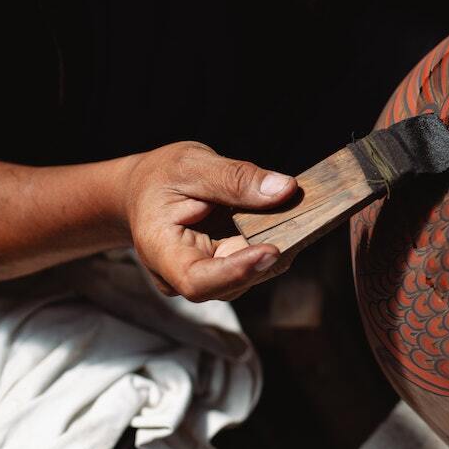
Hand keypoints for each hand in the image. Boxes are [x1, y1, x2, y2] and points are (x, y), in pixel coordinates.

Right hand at [122, 142, 296, 301]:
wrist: (146, 190)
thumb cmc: (161, 177)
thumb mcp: (191, 165)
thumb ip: (235, 178)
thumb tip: (284, 189)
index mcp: (160, 251)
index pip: (197, 280)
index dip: (237, 272)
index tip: (271, 251)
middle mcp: (180, 275)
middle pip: (231, 282)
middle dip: (268, 258)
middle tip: (302, 225)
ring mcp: (205, 276)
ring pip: (250, 276)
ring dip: (277, 251)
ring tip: (297, 218)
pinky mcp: (226, 269)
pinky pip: (255, 264)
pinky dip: (275, 244)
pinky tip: (289, 222)